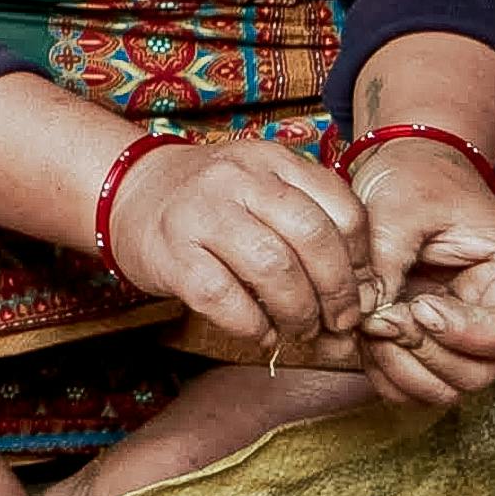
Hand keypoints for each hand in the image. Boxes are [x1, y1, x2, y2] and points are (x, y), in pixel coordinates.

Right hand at [106, 133, 373, 362]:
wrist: (133, 193)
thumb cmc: (213, 201)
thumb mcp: (263, 186)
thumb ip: (309, 218)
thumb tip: (362, 289)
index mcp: (273, 161)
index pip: (341, 208)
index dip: (359, 260)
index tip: (360, 289)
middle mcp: (238, 180)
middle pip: (311, 237)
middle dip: (336, 291)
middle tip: (339, 321)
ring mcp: (201, 214)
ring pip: (271, 267)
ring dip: (297, 312)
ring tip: (301, 330)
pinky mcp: (171, 255)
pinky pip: (223, 297)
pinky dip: (252, 325)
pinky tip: (262, 334)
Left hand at [344, 140, 494, 406]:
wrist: (403, 176)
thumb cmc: (416, 180)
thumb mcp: (404, 202)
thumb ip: (389, 255)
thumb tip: (368, 311)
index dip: (467, 333)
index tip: (421, 306)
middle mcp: (491, 317)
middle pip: (479, 373)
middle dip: (424, 353)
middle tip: (382, 317)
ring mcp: (458, 340)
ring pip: (444, 390)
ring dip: (400, 368)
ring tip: (370, 323)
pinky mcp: (423, 349)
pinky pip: (409, 389)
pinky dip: (383, 374)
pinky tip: (363, 334)